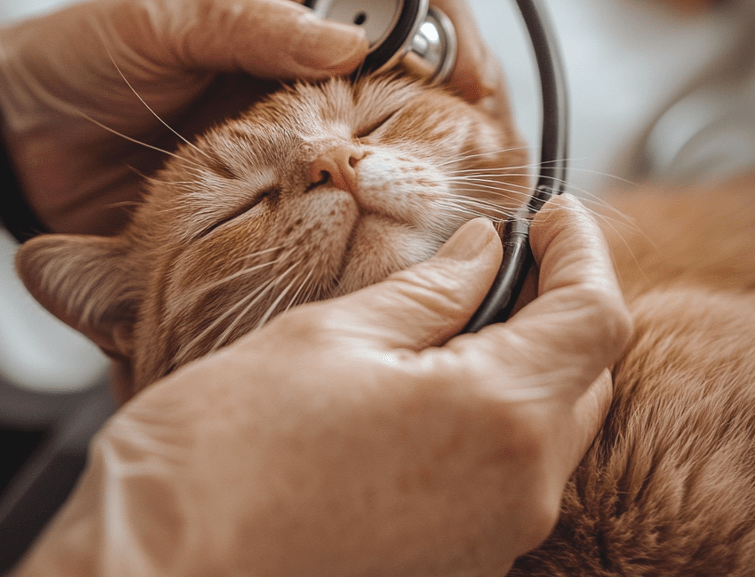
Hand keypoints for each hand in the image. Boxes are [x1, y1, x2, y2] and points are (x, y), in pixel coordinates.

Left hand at [0, 0, 507, 237]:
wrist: (6, 137)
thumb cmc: (73, 54)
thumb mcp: (165, 19)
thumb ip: (259, 28)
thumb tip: (352, 45)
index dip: (443, 31)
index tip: (475, 80)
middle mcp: (289, 51)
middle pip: (396, 68)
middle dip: (448, 103)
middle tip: (483, 147)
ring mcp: (281, 115)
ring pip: (370, 131)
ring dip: (410, 158)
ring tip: (451, 191)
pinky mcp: (263, 172)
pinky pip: (325, 182)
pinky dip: (358, 200)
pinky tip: (384, 219)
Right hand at [14, 195, 630, 576]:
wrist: (161, 565)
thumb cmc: (229, 444)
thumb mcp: (333, 334)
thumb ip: (429, 291)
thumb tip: (481, 250)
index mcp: (496, 416)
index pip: (594, 316)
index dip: (581, 251)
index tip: (551, 214)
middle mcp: (517, 491)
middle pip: (583, 374)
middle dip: (560, 303)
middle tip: (511, 253)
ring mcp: (491, 539)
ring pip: (551, 427)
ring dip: (529, 360)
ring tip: (471, 310)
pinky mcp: (457, 563)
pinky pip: (511, 474)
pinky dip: (499, 414)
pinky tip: (443, 380)